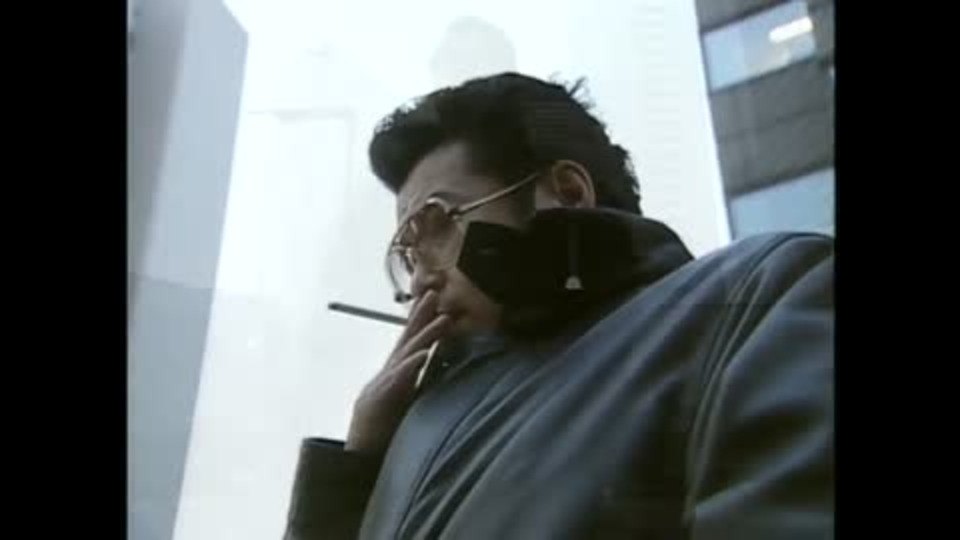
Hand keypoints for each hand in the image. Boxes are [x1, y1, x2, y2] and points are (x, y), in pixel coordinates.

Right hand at [345, 290, 450, 457]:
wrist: (357, 454)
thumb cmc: (383, 429)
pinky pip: (399, 379)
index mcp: (396, 373)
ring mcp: (383, 384)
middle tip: (436, 292)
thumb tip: (434, 369)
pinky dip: (412, 365)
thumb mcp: (403, 401)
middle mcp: (389, 373)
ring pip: (406, 354)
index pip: (410, 341)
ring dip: (425, 334)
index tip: (436, 300)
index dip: (422, 320)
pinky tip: (424, 354)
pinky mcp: (380, 399)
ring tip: (443, 319)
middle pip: (406, 339)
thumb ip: (415, 384)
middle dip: (421, 315)